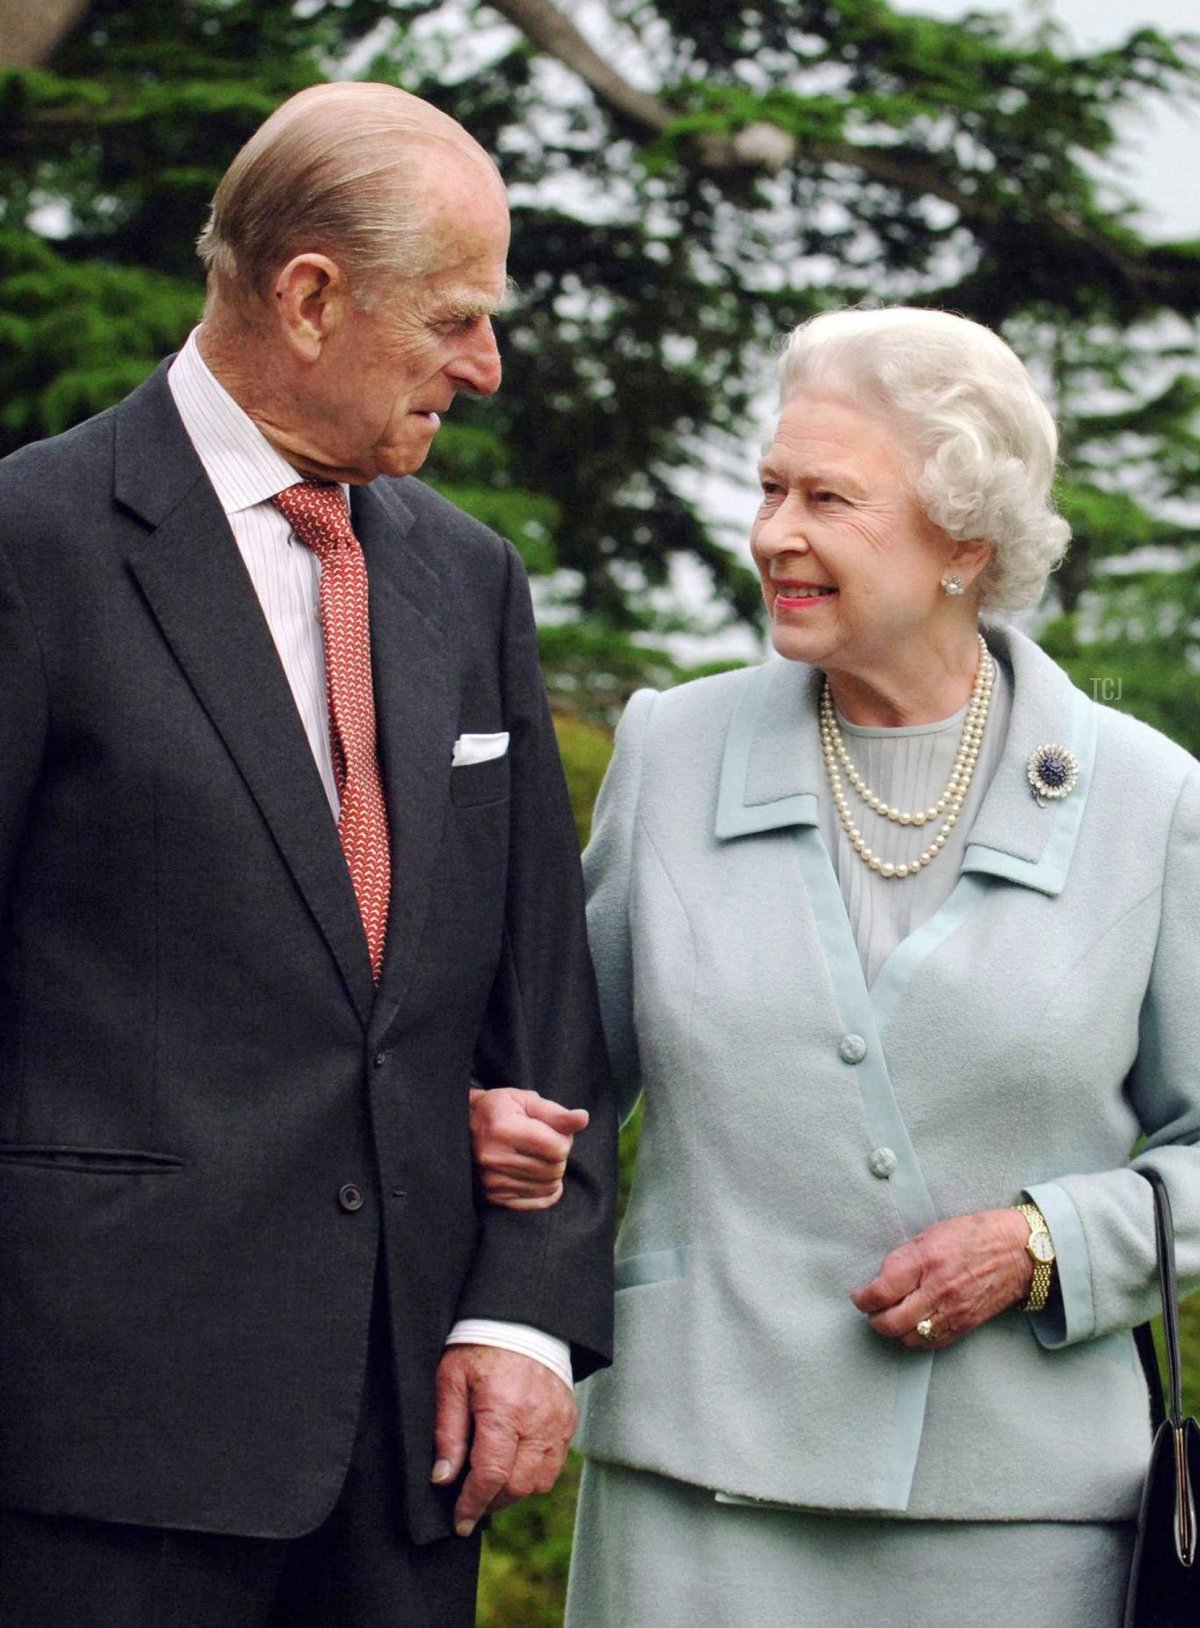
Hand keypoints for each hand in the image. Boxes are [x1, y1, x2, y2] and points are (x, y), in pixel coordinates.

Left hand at [431, 1344, 577, 1535]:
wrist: (522, 1318)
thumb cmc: (480, 1345)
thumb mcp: (451, 1380)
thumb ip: (448, 1432)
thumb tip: (443, 1478)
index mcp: (503, 1409)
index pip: (491, 1476)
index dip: (473, 1505)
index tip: (459, 1522)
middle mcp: (536, 1420)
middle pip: (518, 1486)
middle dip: (491, 1503)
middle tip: (471, 1503)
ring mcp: (557, 1420)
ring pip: (540, 1481)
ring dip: (515, 1491)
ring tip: (493, 1482)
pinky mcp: (568, 1418)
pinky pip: (556, 1463)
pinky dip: (535, 1474)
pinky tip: (515, 1463)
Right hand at [469, 1086, 588, 1209]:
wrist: (461, 1129)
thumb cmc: (497, 1110)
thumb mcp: (524, 1101)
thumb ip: (555, 1113)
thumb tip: (582, 1119)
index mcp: (504, 1129)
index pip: (558, 1147)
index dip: (564, 1137)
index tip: (552, 1130)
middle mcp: (495, 1158)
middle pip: (555, 1168)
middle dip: (558, 1155)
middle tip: (545, 1143)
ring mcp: (492, 1181)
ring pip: (549, 1187)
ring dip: (552, 1172)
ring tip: (537, 1157)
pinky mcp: (493, 1197)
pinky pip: (536, 1202)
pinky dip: (544, 1191)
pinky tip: (537, 1176)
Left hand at [850, 1209, 1033, 1349]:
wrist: (1017, 1252)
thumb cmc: (974, 1236)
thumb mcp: (931, 1234)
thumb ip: (903, 1259)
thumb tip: (881, 1280)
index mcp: (926, 1261)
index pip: (882, 1292)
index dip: (863, 1299)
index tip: (859, 1296)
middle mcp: (939, 1290)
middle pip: (892, 1322)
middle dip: (874, 1320)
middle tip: (870, 1311)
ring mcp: (953, 1311)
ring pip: (910, 1338)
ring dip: (894, 1331)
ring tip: (890, 1317)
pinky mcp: (965, 1325)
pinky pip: (932, 1343)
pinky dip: (916, 1338)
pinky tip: (913, 1325)